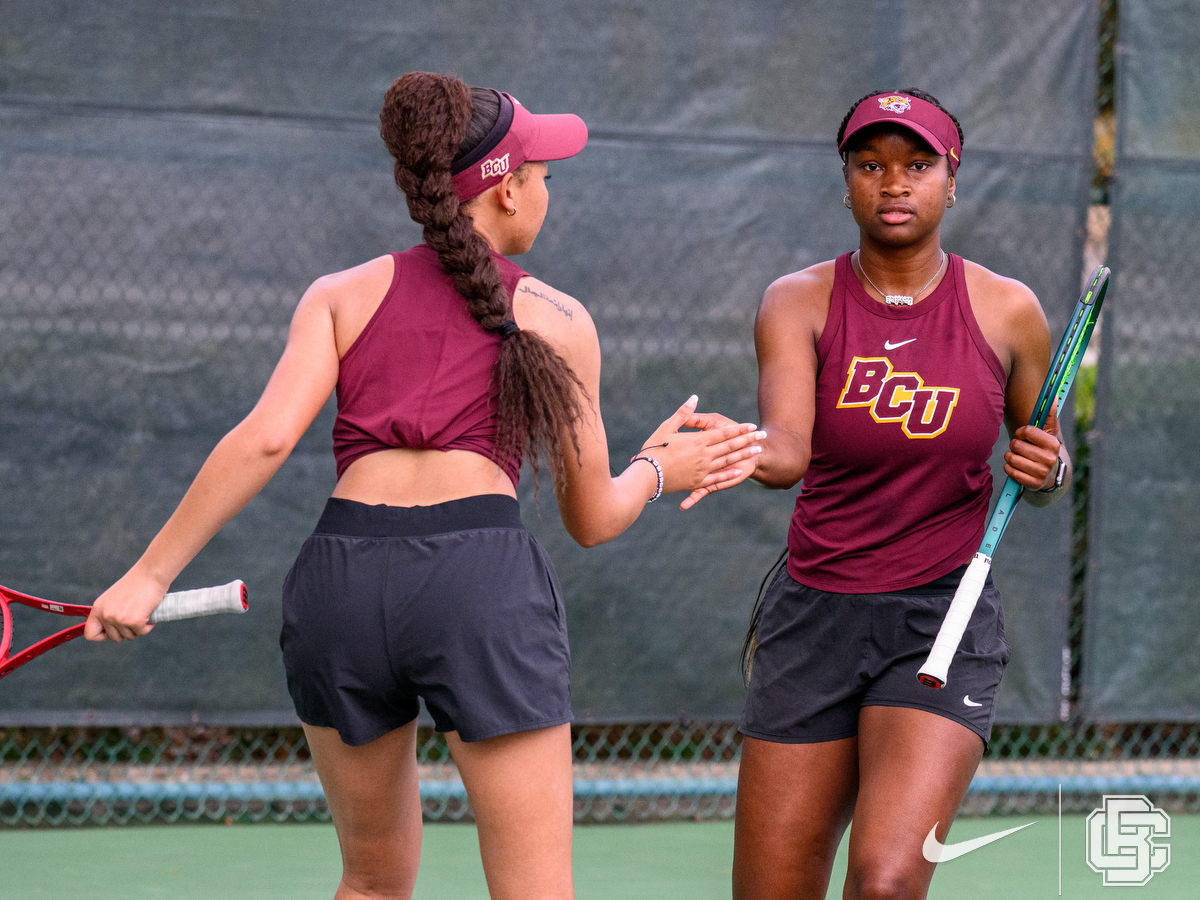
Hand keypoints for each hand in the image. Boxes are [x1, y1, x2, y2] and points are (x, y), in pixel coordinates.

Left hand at [84, 569, 163, 642]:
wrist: (150, 574)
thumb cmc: (136, 583)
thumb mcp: (113, 598)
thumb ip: (108, 612)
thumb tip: (111, 629)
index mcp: (98, 608)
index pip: (90, 634)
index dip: (103, 635)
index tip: (113, 631)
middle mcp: (106, 615)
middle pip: (114, 637)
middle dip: (127, 631)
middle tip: (134, 617)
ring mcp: (119, 619)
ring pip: (130, 636)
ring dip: (138, 628)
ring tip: (143, 612)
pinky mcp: (134, 622)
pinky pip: (142, 633)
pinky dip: (148, 626)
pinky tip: (150, 614)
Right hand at [635, 396, 764, 508]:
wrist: (648, 475)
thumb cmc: (654, 448)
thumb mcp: (666, 427)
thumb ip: (683, 414)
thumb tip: (694, 398)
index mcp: (697, 441)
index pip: (724, 434)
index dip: (739, 429)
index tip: (752, 425)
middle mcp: (704, 456)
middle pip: (730, 446)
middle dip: (748, 440)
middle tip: (763, 436)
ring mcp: (703, 470)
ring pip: (728, 461)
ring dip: (744, 455)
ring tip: (757, 450)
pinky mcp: (698, 482)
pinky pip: (718, 479)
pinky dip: (729, 475)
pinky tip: (739, 472)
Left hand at [1005, 402, 1061, 490]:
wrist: (1051, 475)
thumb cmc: (1045, 449)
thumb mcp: (1050, 433)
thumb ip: (1049, 415)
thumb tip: (1052, 398)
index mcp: (1053, 444)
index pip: (1026, 431)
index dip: (1020, 432)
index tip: (1022, 435)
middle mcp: (1049, 459)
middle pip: (1016, 445)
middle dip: (1015, 445)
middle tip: (1021, 448)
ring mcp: (1041, 472)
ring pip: (1011, 458)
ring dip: (1011, 456)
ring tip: (1019, 457)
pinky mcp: (1032, 483)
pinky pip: (1009, 470)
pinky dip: (1009, 467)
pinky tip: (1017, 466)